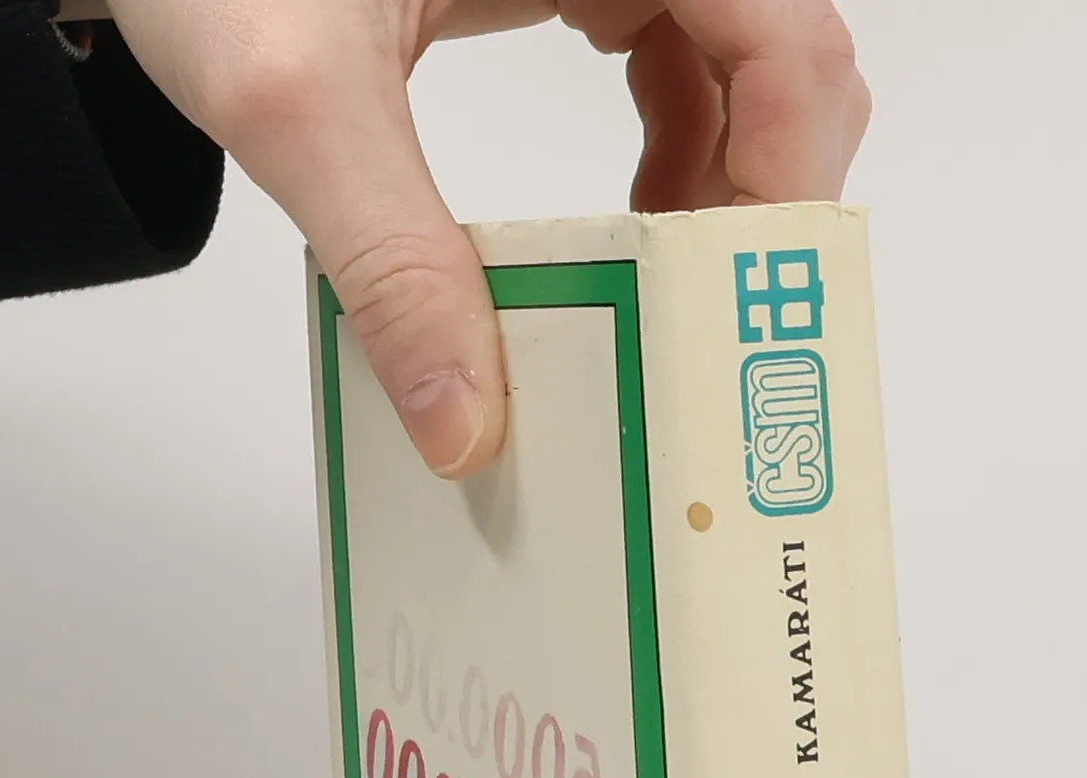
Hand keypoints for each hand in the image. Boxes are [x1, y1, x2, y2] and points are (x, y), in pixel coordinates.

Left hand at [92, 0, 870, 476]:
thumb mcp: (293, 102)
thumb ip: (388, 265)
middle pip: (785, 52)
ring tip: (669, 291)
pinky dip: (677, 152)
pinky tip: (630, 225)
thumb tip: (468, 429)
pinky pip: (679, 59)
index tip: (742, 289)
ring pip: (743, 62)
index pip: (784, 29)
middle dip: (767, 191)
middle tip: (712, 314)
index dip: (792, 164)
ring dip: (726, 184)